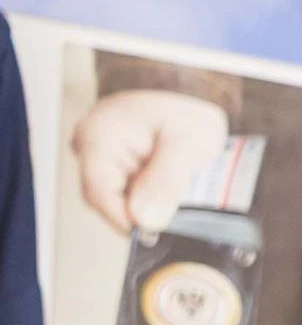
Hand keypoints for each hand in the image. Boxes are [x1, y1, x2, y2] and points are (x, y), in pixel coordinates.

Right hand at [72, 89, 228, 237]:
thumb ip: (167, 182)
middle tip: (180, 213)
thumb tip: (146, 218)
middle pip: (108, 200)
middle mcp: (89, 146)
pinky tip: (171, 191)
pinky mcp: (111, 165)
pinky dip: (150, 198)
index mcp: (100, 136)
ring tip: (180, 193)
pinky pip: (126, 192)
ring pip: (118, 199)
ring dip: (149, 205)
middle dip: (143, 213)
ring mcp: (97, 155)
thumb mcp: (188, 145)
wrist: (185, 91)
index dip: (128, 221)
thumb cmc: (185, 110)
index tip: (158, 233)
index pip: (99, 194)